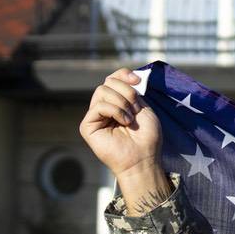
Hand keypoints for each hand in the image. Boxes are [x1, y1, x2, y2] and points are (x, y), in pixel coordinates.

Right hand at [79, 69, 168, 211]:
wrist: (143, 158)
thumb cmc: (146, 138)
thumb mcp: (144, 108)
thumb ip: (131, 92)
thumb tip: (124, 76)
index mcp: (117, 103)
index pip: (113, 79)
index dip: (123, 74)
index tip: (137, 80)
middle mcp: (104, 108)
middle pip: (108, 82)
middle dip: (126, 92)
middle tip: (135, 110)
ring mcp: (95, 117)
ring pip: (102, 91)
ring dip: (121, 102)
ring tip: (130, 119)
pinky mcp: (87, 126)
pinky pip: (98, 106)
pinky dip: (114, 110)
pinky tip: (124, 122)